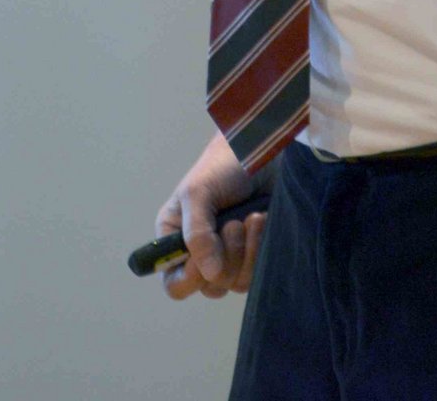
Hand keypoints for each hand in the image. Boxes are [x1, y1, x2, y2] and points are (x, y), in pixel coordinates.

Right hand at [156, 130, 269, 301]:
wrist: (262, 150)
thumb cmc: (222, 165)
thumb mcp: (198, 192)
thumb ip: (196, 233)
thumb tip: (208, 273)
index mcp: (175, 239)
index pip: (174, 283)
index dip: (190, 279)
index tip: (207, 257)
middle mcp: (200, 252)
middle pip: (210, 286)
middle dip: (227, 257)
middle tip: (234, 223)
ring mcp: (230, 255)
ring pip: (237, 282)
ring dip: (248, 250)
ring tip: (252, 217)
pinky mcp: (255, 253)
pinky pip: (258, 272)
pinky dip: (261, 248)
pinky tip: (262, 220)